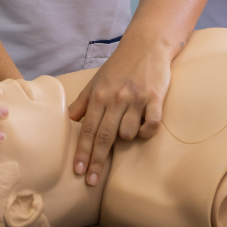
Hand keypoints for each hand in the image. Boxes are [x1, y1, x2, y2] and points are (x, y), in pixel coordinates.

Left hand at [67, 38, 171, 185]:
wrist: (146, 45)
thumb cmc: (119, 66)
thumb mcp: (97, 81)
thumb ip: (84, 101)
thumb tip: (70, 120)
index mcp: (100, 95)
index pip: (89, 129)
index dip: (83, 151)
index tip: (77, 170)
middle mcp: (116, 98)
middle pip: (104, 136)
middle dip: (97, 160)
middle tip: (90, 181)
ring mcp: (136, 98)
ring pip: (128, 133)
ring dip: (126, 137)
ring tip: (127, 127)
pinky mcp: (155, 98)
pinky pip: (151, 125)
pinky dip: (146, 131)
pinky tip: (143, 127)